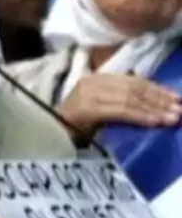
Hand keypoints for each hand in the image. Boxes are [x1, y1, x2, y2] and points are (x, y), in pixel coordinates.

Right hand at [59, 73, 180, 140]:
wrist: (48, 138)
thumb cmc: (75, 128)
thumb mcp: (101, 108)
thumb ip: (120, 101)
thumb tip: (154, 104)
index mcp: (97, 79)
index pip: (133, 81)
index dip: (157, 89)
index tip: (176, 98)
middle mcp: (92, 82)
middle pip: (134, 88)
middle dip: (159, 99)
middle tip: (179, 110)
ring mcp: (88, 94)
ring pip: (130, 99)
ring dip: (154, 110)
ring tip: (171, 118)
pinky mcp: (87, 108)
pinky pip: (120, 110)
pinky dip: (139, 116)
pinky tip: (154, 122)